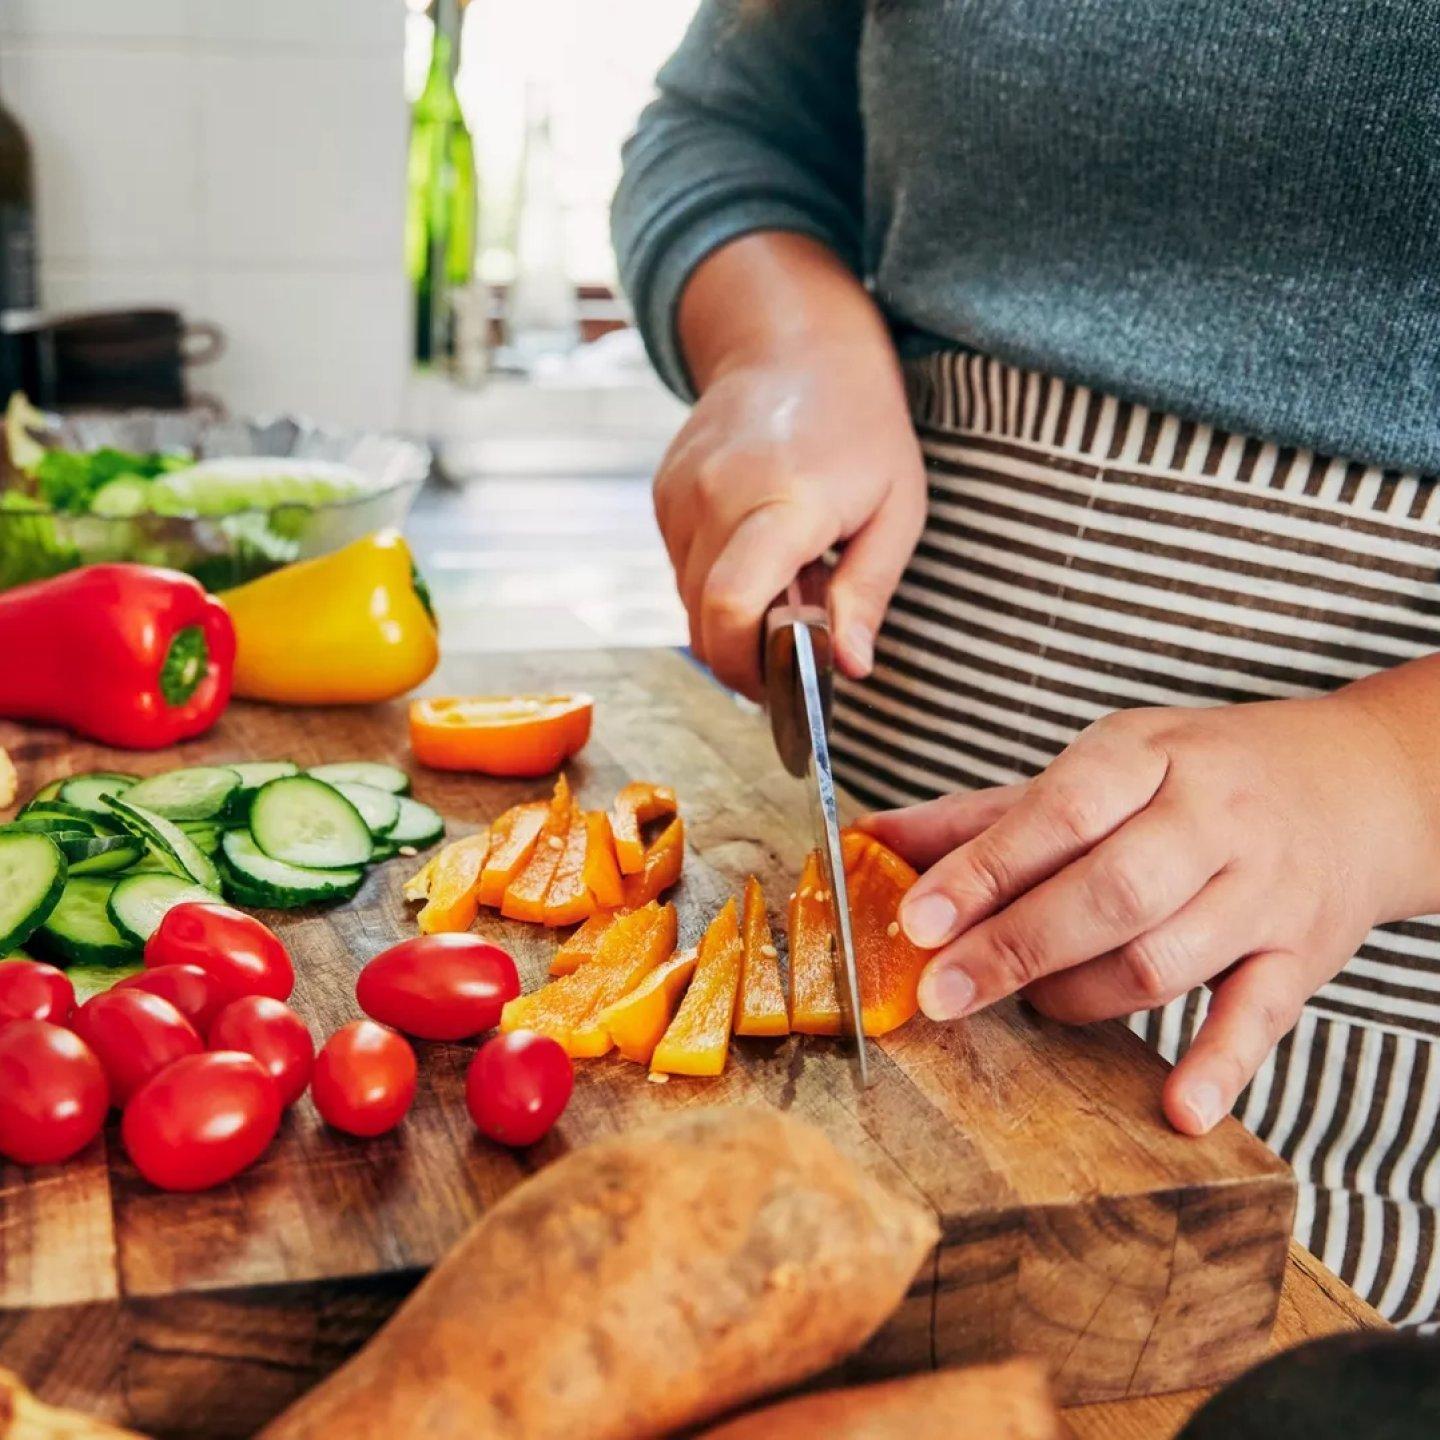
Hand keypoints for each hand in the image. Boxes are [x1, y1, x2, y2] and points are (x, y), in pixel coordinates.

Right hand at [654, 350, 925, 697]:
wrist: (794, 346)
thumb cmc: (860, 429)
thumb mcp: (897, 510)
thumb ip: (868, 593)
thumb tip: (850, 667)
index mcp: (786, 499)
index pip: (733, 603)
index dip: (746, 663)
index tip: (781, 686)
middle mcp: (717, 493)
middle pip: (703, 617)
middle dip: (740, 656)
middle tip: (787, 656)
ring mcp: (681, 491)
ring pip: (687, 599)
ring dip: (728, 618)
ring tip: (780, 589)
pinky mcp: (663, 493)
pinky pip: (680, 568)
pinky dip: (712, 583)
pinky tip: (753, 556)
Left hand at [862, 694, 1439, 1135]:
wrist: (1354, 784)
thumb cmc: (1196, 774)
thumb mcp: (1100, 764)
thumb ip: (985, 814)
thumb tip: (869, 839)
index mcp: (1147, 756)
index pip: (1059, 812)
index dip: (985, 870)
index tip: (917, 918)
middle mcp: (1211, 819)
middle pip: (1109, 893)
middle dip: (1015, 947)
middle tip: (941, 993)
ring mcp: (1261, 891)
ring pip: (1163, 960)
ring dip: (1080, 996)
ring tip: (1033, 1005)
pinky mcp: (1303, 957)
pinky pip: (1261, 1017)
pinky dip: (1219, 1067)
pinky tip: (1177, 1108)